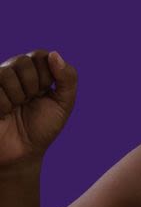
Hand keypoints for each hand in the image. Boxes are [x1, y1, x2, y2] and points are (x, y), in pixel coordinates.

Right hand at [0, 50, 77, 167]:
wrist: (22, 153)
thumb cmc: (43, 127)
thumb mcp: (64, 103)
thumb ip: (67, 78)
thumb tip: (54, 53)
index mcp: (34, 71)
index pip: (41, 55)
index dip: (48, 76)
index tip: (46, 93)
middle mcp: (12, 72)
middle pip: (23, 61)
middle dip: (33, 86)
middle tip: (29, 102)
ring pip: (6, 74)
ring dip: (17, 97)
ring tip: (16, 108)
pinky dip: (4, 105)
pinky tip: (3, 114)